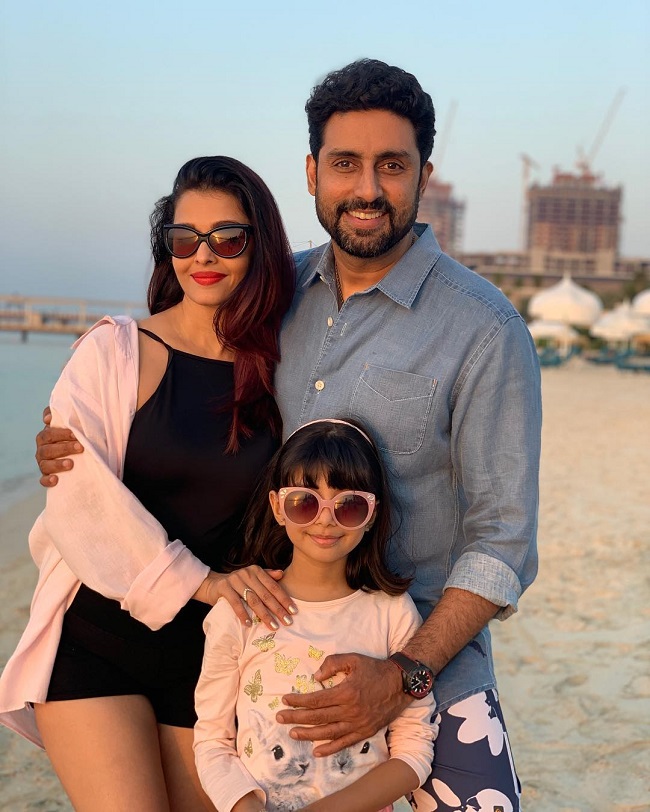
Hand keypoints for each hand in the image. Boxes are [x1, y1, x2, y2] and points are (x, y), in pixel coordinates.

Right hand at [36, 407, 83, 486]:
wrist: (80, 453)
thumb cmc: (76, 436)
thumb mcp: (74, 424)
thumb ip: (64, 415)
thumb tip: (47, 418)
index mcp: (47, 435)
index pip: (49, 433)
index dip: (60, 434)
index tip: (75, 434)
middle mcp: (43, 449)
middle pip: (47, 448)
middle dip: (64, 448)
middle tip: (80, 448)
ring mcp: (44, 463)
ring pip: (45, 464)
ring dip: (57, 464)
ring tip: (71, 464)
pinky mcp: (47, 476)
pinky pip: (43, 480)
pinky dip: (47, 480)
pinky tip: (56, 480)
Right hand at [195, 566, 297, 630]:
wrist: (214, 584)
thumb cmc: (238, 583)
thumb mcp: (253, 577)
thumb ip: (267, 575)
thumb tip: (281, 573)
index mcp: (256, 571)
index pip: (273, 586)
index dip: (284, 599)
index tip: (294, 611)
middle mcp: (247, 573)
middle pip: (265, 594)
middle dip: (278, 609)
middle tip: (287, 622)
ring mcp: (235, 580)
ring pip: (253, 600)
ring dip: (264, 614)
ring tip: (273, 626)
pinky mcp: (224, 588)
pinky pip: (235, 603)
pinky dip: (243, 614)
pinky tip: (249, 624)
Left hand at [276, 653, 409, 755]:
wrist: (400, 683)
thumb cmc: (375, 669)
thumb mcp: (353, 659)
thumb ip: (333, 663)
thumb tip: (316, 677)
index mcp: (346, 692)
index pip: (316, 700)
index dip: (298, 701)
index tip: (285, 700)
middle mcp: (350, 711)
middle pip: (318, 717)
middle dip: (296, 718)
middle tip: (280, 718)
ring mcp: (358, 724)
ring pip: (328, 733)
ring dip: (308, 734)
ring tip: (293, 733)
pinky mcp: (365, 732)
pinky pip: (344, 743)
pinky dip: (330, 749)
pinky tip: (317, 751)